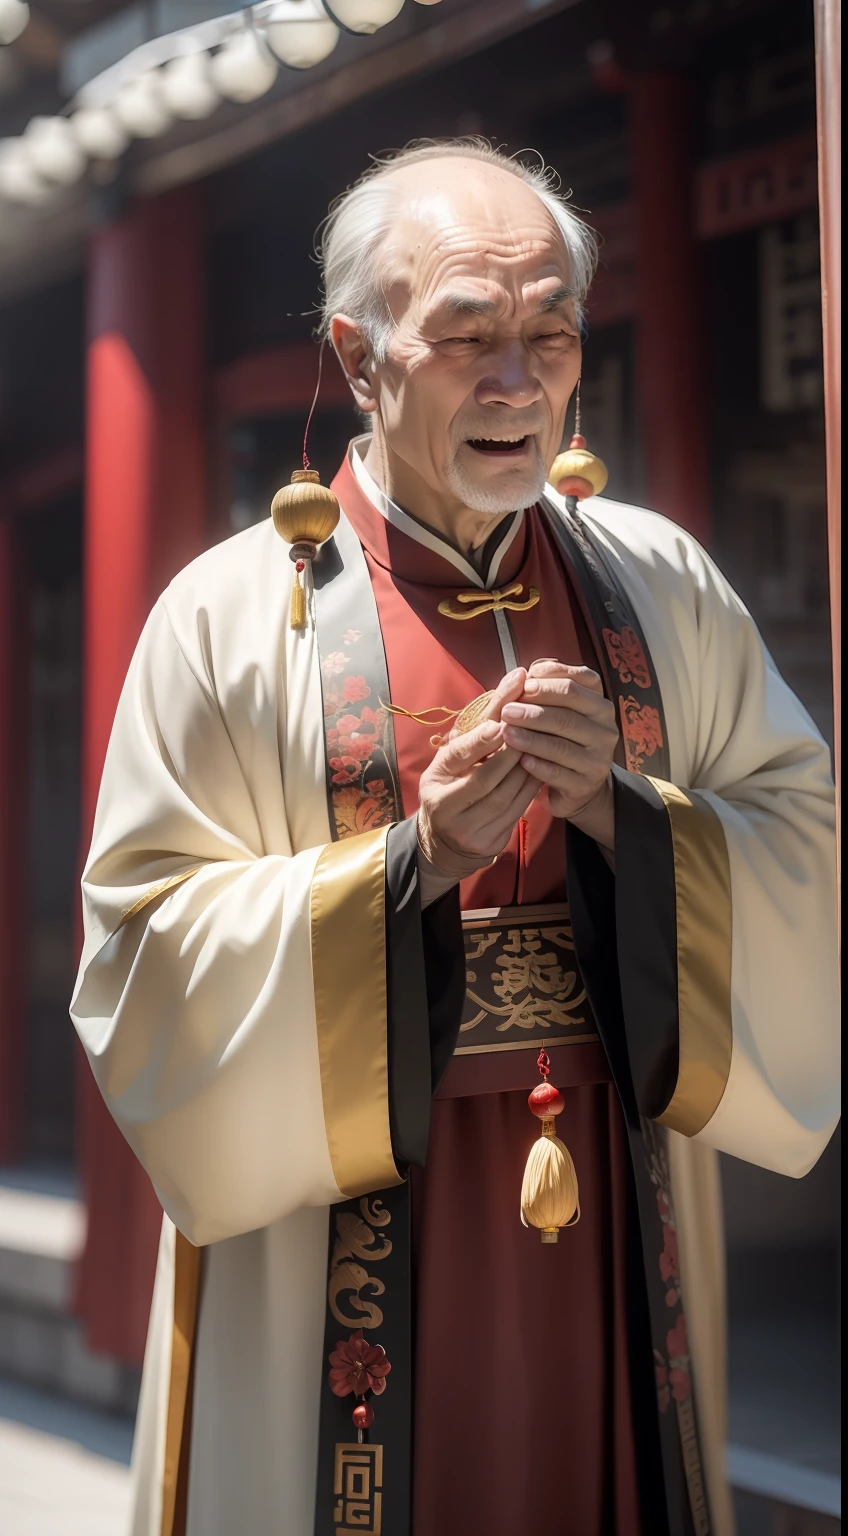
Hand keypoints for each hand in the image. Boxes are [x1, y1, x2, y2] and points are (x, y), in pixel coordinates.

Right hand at [417, 668, 538, 878]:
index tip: (501, 722)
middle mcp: (444, 806)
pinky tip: (540, 770)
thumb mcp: (454, 757)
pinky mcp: (487, 842)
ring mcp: (466, 828)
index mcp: (434, 779)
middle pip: (484, 778)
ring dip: (525, 769)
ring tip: (541, 747)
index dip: (479, 740)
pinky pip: (516, 811)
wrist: (447, 839)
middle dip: (511, 753)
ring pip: (504, 795)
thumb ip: (478, 728)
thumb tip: (513, 682)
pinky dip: (530, 788)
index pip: (457, 756)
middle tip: (532, 731)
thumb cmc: (454, 783)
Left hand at [500, 660, 617, 849]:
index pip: (578, 683)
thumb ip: (544, 689)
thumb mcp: (556, 710)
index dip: (549, 680)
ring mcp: (599, 758)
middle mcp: (605, 728)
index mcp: (599, 703)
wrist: (576, 783)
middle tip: (506, 710)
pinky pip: (559, 774)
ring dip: (531, 738)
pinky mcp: (587, 784)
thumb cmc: (559, 738)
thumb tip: (524, 673)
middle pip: (568, 713)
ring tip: (506, 733)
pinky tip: (520, 761)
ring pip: (562, 745)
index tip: (524, 681)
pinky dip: (538, 766)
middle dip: (534, 710)